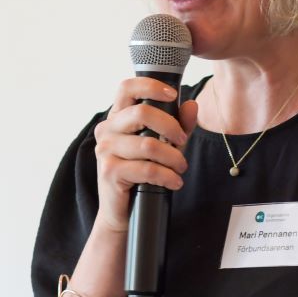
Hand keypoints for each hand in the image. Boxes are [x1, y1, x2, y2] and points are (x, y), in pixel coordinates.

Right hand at [93, 78, 198, 231]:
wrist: (123, 210)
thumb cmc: (143, 173)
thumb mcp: (166, 145)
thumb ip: (179, 125)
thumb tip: (191, 105)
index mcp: (117, 117)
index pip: (126, 87)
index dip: (151, 86)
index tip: (173, 95)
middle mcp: (107, 129)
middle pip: (142, 112)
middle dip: (171, 127)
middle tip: (182, 141)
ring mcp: (105, 149)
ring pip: (149, 144)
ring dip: (173, 157)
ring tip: (181, 167)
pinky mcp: (109, 171)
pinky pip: (146, 168)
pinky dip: (167, 176)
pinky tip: (174, 182)